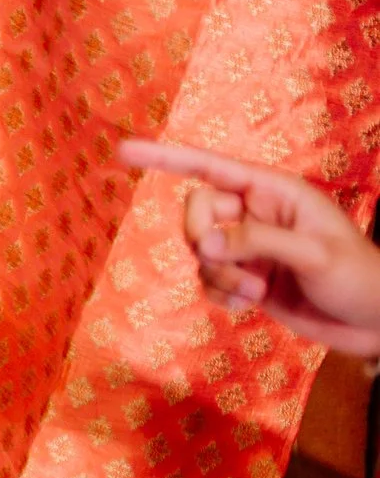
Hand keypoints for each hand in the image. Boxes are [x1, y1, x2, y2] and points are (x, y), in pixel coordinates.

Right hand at [118, 138, 379, 358]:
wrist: (378, 326)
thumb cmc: (359, 278)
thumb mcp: (313, 254)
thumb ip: (256, 242)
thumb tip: (203, 244)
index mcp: (273, 192)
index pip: (210, 166)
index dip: (165, 157)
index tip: (124, 151)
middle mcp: (254, 215)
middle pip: (196, 212)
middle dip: (203, 240)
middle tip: (229, 265)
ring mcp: (248, 248)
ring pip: (200, 251)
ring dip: (219, 276)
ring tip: (256, 294)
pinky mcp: (245, 280)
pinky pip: (208, 281)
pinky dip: (220, 295)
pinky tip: (249, 306)